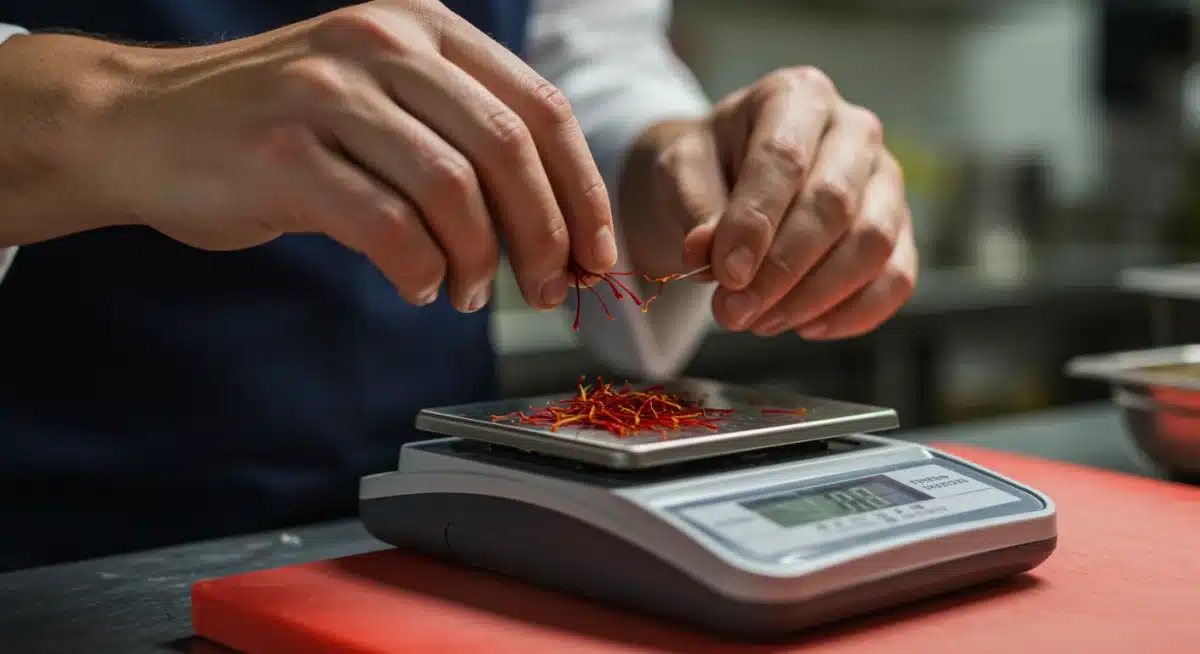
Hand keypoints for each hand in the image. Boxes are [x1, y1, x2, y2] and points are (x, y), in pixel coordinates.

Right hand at [5, 1, 616, 311]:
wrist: (144, 124)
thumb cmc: (280, 130)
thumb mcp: (383, 105)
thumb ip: (463, 144)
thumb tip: (558, 233)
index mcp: (424, 27)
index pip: (541, 108)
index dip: (583, 191)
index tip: (599, 254)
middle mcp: (384, 42)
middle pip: (510, 148)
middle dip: (547, 235)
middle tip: (550, 288)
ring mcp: (330, 90)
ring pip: (454, 190)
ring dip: (481, 261)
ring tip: (468, 293)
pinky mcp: (284, 149)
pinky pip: (389, 226)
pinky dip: (420, 271)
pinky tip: (418, 287)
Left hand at [620, 67, 915, 339]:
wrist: (727, 179)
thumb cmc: (707, 168)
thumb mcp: (681, 174)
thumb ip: (695, 209)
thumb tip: (706, 253)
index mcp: (797, 96)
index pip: (784, 159)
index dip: (755, 223)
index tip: (725, 275)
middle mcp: (854, 129)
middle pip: (835, 203)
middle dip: (782, 269)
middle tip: (734, 311)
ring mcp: (886, 179)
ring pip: (873, 244)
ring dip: (814, 296)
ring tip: (760, 321)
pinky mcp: (901, 228)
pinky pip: (897, 277)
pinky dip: (853, 313)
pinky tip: (806, 326)